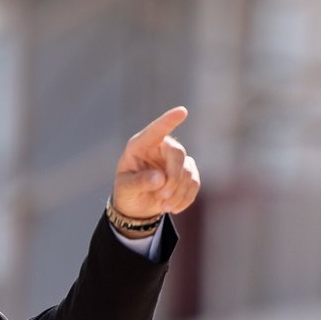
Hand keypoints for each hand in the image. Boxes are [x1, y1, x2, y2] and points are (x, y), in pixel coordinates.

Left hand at [110, 106, 200, 222]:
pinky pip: (194, 183)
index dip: (169, 121)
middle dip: (173, 178)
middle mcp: (160, 148)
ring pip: (188, 172)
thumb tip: (161, 178)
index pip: (156, 130)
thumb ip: (140, 182)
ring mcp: (175, 160)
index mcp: (141, 145)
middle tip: (162, 197)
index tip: (182, 111)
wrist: (135, 207)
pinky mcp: (186, 173)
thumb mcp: (125, 189)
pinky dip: (185, 198)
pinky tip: (174, 208)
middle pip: (177, 154)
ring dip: (178, 193)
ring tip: (163, 207)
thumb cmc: (126, 192)